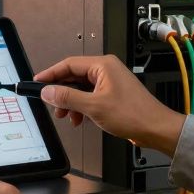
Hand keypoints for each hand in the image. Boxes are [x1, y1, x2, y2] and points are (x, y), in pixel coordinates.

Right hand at [35, 54, 184, 155]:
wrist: (155, 128)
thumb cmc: (134, 114)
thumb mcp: (93, 106)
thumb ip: (67, 98)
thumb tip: (48, 91)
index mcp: (103, 65)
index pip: (69, 64)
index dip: (51, 74)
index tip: (38, 82)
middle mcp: (106, 70)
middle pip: (74, 76)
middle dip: (61, 93)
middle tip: (51, 104)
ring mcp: (110, 82)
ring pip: (81, 89)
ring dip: (71, 102)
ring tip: (66, 115)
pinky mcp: (112, 95)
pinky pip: (89, 97)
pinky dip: (81, 107)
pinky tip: (79, 118)